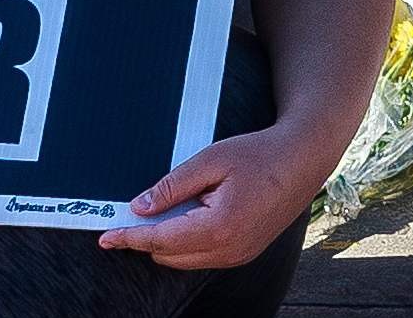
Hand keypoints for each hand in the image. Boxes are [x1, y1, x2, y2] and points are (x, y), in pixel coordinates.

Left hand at [102, 125, 340, 269]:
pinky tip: (199, 211)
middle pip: (167, 255)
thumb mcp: (212, 160)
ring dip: (171, 239)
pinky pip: (203, 256)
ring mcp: (238, 255)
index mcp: (219, 227)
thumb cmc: (262, 153)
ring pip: (184, 259)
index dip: (129, 237)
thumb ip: (172, 186)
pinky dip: (190, 240)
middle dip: (150, 236)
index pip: (159, 240)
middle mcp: (229, 250)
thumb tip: (139, 208)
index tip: (106, 237)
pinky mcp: (244, 253)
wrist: (306, 157)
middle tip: (145, 207)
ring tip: (185, 202)